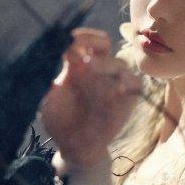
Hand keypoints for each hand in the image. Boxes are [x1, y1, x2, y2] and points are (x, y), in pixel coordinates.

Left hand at [39, 27, 141, 168]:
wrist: (74, 148)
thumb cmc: (59, 121)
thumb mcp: (49, 99)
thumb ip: (50, 79)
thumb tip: (51, 56)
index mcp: (77, 66)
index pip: (82, 41)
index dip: (77, 36)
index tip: (67, 38)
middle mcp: (97, 71)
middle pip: (104, 44)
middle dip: (93, 41)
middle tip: (79, 45)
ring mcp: (113, 84)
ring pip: (119, 63)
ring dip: (105, 63)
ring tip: (89, 67)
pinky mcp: (126, 100)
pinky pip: (135, 84)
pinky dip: (128, 82)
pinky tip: (116, 86)